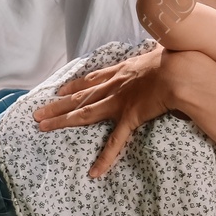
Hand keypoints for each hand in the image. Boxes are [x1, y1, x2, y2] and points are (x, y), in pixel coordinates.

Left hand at [32, 45, 199, 177]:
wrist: (179, 71)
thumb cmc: (174, 57)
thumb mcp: (162, 47)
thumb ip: (158, 49)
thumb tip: (163, 43)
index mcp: (122, 70)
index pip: (92, 79)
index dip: (74, 86)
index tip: (60, 90)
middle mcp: (114, 86)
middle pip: (79, 97)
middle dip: (57, 105)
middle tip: (37, 113)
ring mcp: (119, 102)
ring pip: (84, 114)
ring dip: (62, 121)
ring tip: (42, 127)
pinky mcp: (129, 117)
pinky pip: (116, 142)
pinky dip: (105, 158)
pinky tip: (94, 172)